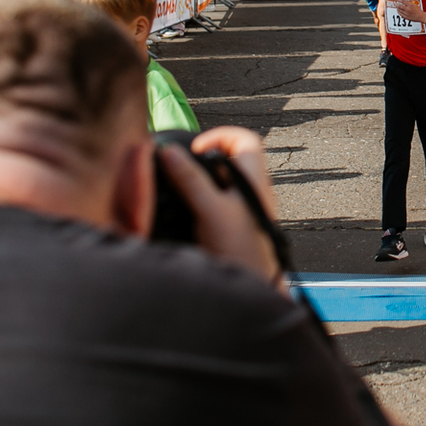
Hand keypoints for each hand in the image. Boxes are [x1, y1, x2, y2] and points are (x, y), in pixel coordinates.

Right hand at [158, 127, 281, 284]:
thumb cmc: (241, 252)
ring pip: (225, 183)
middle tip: (183, 170)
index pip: (246, 139)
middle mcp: (255, 191)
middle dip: (205, 161)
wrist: (253, 289)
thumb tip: (170, 152)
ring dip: (203, 183)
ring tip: (183, 193)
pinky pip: (221, 204)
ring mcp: (248, 210)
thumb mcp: (210, 210)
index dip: (220, 136)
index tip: (195, 150)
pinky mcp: (238, 228)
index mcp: (254, 179)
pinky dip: (204, 202)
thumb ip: (190, 180)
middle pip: (232, 159)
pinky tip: (190, 215)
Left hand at [391, 0, 424, 22]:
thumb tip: (402, 2)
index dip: (398, 0)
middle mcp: (408, 9)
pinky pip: (400, 14)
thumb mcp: (413, 5)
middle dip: (396, 4)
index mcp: (410, 5)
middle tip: (394, 3)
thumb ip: (408, 3)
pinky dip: (399, 12)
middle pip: (399, 6)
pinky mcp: (406, 17)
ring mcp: (406, 13)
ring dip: (397, 8)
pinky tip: (398, 10)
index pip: (402, 1)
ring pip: (399, 10)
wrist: (421, 16)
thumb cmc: (418, 10)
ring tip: (397, 6)